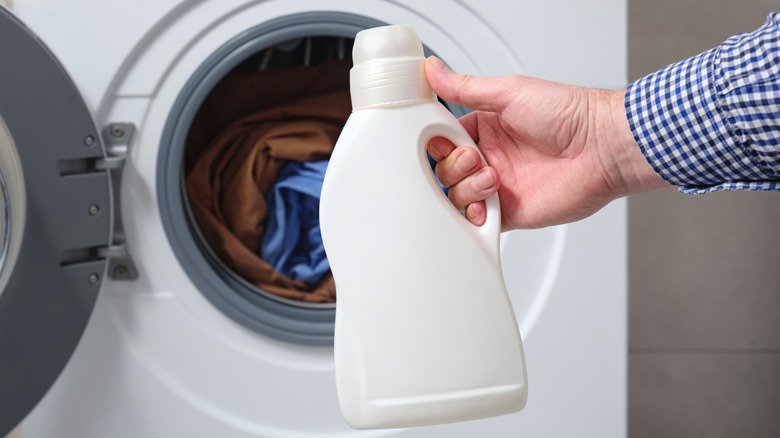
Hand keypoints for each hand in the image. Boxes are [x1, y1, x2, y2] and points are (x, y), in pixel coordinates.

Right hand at [425, 56, 668, 229]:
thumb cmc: (567, 115)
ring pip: (457, 197)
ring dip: (466, 190)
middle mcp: (490, 157)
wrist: (602, 148)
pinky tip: (485, 204)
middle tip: (475, 159)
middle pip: (446, 171)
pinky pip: (477, 222)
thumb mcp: (508, 92)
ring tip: (492, 179)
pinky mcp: (509, 213)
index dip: (438, 144)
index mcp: (486, 128)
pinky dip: (473, 217)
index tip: (442, 142)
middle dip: (453, 167)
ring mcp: (499, 187)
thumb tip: (433, 70)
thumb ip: (465, 87)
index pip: (444, 140)